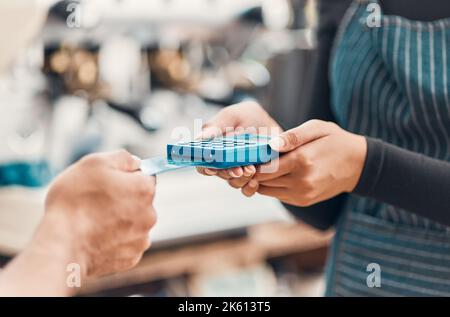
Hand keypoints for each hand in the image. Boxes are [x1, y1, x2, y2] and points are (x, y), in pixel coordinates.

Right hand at [36, 150, 156, 276]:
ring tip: (93, 222)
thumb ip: (123, 158)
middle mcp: (150, 215)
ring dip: (119, 220)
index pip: (145, 175)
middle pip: (140, 200)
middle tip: (96, 202)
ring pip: (133, 223)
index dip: (126, 176)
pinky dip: (114, 240)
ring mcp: (141, 239)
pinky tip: (96, 239)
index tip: (108, 182)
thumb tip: (136, 162)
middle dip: (123, 199)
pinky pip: (125, 243)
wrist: (60, 246)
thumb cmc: (74, 202)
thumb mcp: (94, 163)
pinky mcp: (131, 258)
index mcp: (144, 189)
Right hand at [196, 101, 281, 194]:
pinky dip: (250, 188)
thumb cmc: (243, 116)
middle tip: (238, 170)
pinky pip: (248, 189)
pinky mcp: (253, 176)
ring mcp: (238, 170)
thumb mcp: (230, 117)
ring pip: (234, 182)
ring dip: (241, 179)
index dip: (205, 168)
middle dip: (228, 173)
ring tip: (251, 169)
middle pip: (220, 175)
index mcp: (212, 150)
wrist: (266, 120)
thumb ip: (215, 128)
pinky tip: (255, 181)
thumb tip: (199, 139)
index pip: (202, 164)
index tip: (212, 167)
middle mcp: (222, 163)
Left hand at [242, 120, 366, 205]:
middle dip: (253, 171)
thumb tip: (270, 144)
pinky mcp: (303, 201)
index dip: (251, 162)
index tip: (246, 154)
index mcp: (302, 161)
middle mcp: (301, 182)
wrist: (358, 164)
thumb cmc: (335, 141)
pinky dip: (271, 186)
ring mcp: (302, 194)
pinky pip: (277, 195)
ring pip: (267, 190)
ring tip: (260, 165)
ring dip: (260, 180)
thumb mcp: (316, 128)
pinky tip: (274, 173)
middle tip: (248, 160)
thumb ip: (292, 136)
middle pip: (263, 180)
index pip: (264, 167)